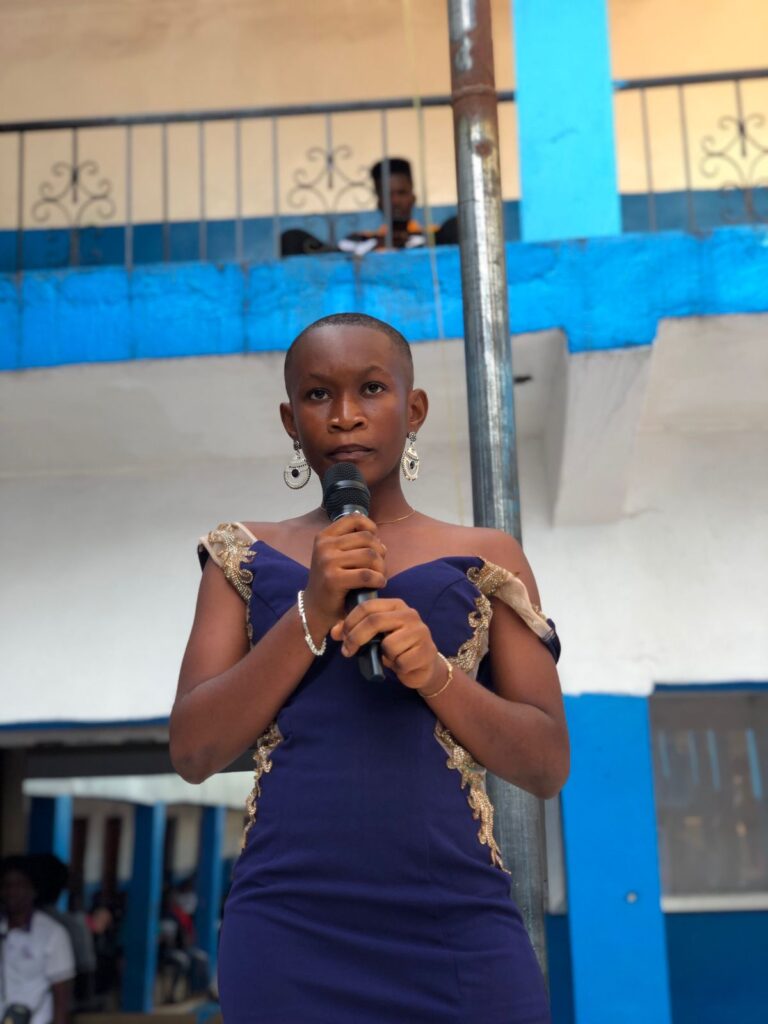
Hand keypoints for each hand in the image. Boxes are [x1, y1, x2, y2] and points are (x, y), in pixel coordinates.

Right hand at [302, 515, 386, 637]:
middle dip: (380, 552)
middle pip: (367, 538)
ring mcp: (327, 562)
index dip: (370, 527)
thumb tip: (380, 540)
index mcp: (324, 536)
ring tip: (379, 576)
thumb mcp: (337, 557)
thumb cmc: (332, 583)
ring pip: (370, 555)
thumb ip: (354, 544)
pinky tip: (378, 584)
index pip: (354, 518)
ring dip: (381, 567)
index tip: (374, 543)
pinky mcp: (333, 579)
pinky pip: (367, 574)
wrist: (315, 610)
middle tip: (379, 567)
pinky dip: (378, 579)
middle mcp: (324, 546)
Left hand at [330, 598, 445, 692]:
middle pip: (374, 621)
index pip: (367, 606)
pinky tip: (402, 664)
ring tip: (389, 656)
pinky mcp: (426, 652)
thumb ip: (355, 630)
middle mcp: (410, 614)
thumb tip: (333, 632)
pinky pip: (400, 661)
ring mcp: (420, 632)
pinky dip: (396, 667)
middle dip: (355, 638)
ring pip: (388, 645)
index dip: (350, 621)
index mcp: (396, 605)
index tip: (341, 636)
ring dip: (383, 656)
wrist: (423, 665)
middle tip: (347, 651)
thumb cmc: (396, 647)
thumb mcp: (375, 635)